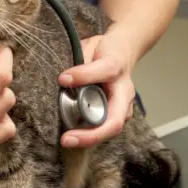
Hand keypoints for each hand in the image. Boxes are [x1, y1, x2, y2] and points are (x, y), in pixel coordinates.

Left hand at [57, 33, 135, 147]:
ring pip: (110, 129)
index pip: (105, 71)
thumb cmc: (105, 52)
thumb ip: (80, 65)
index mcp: (117, 68)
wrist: (122, 54)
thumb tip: (64, 80)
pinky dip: (88, 135)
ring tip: (67, 140)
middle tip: (66, 139)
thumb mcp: (90, 48)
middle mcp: (124, 92)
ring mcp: (124, 107)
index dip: (84, 76)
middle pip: (114, 121)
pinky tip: (73, 136)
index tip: (62, 79)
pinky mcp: (117, 115)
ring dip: (89, 138)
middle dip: (91, 135)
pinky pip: (104, 128)